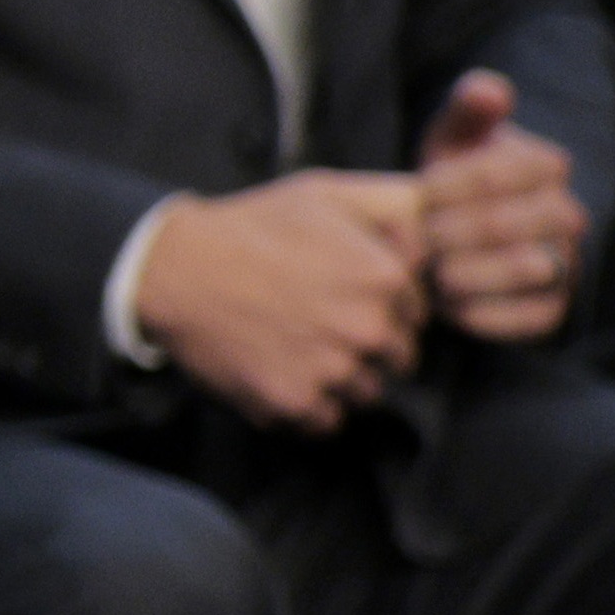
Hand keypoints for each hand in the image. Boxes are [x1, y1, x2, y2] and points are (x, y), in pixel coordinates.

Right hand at [130, 173, 429, 430]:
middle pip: (399, 359)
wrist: (177, 269)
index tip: (347, 294)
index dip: (387, 305)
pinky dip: (310, 404)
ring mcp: (333, 372)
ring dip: (343, 378)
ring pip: (366, 393)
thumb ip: (393, 206)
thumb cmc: (253, 227)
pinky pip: (326, 420)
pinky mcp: (296, 404)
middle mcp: (369, 330)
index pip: (420, 313)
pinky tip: (283, 369)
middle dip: (370, 345)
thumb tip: (437, 233)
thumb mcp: (326, 193)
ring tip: (299, 346)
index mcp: (386, 278)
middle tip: (321, 322)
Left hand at [411, 68, 587, 344]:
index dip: (447, 186)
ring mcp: (566, 263)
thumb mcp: (456, 136)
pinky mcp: (553, 309)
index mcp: (548, 165)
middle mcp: (568, 215)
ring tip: (428, 270)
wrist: (463, 234)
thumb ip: (468, 109)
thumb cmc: (457, 174)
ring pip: (524, 270)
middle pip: (503, 224)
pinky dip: (482, 313)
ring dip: (465, 273)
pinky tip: (447, 303)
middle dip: (448, 232)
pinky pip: (528, 318)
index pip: (496, 173)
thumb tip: (487, 91)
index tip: (418, 193)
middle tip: (415, 238)